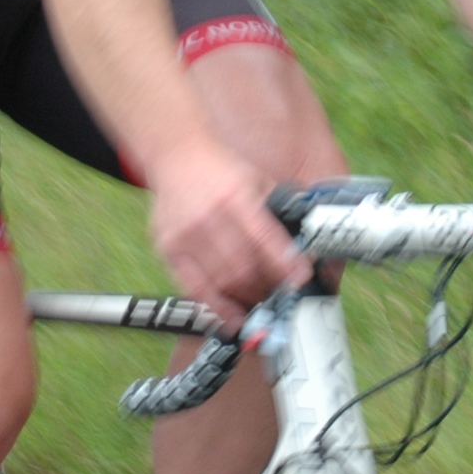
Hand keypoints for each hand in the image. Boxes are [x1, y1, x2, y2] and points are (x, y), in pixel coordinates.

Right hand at [144, 139, 310, 328]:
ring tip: (260, 304)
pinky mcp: (168, 248)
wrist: (176, 155)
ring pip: (221, 280)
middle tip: (281, 296)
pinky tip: (231, 318)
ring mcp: (185, 234)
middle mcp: (209, 216)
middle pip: (243, 266)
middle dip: (266, 287)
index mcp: (235, 196)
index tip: (301, 279)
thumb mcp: (255, 179)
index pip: (265, 237)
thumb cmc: (221, 169)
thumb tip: (304, 239)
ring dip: (245, 299)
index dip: (285, 263)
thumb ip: (276, 209)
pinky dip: (215, 306)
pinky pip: (193, 286)